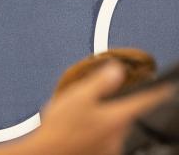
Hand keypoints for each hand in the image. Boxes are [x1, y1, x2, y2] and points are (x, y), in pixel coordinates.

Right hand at [32, 61, 173, 154]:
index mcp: (118, 116)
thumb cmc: (62, 128)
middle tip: (90, 101)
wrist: (48, 152)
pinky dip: (94, 132)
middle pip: (125, 113)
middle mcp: (119, 134)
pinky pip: (102, 138)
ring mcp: (110, 147)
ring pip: (112, 126)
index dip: (158, 92)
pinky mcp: (100, 154)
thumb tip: (116, 70)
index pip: (146, 101)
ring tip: (77, 117)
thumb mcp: (79, 96)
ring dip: (101, 120)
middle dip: (112, 105)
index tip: (166, 87)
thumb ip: (101, 81)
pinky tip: (76, 129)